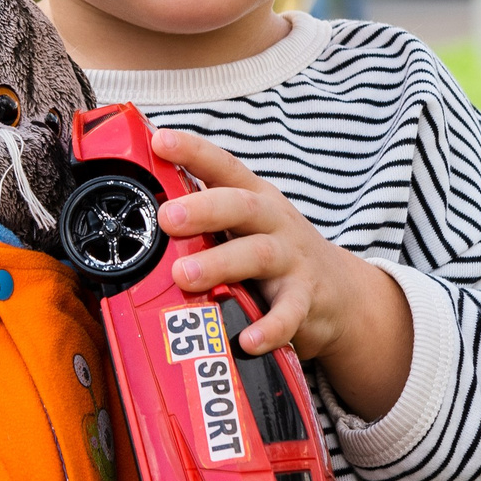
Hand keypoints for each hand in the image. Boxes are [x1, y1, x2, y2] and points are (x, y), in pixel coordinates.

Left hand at [150, 127, 413, 421]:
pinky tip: (247, 340)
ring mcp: (292, 260)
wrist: (341, 293)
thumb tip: (138, 212)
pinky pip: (288, 313)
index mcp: (254, 198)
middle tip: (166, 217)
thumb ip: (203, 217)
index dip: (192, 151)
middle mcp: (274, 222)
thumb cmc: (276, 252)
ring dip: (221, 263)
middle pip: (241, 206)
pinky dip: (269, 327)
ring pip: (258, 255)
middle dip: (203, 209)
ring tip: (185, 276)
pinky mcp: (306, 300)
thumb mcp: (245, 226)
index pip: (223, 166)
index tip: (159, 140)